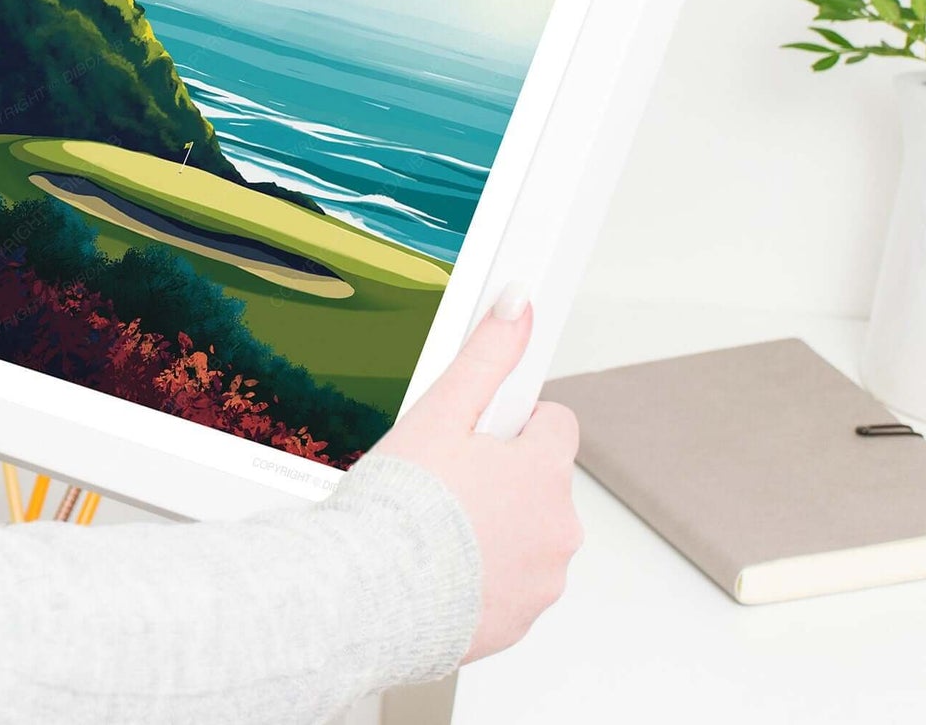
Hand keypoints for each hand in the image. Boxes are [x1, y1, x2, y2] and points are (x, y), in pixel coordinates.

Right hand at [374, 289, 582, 662]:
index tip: (478, 433)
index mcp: (545, 472)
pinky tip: (440, 566)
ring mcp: (542, 582)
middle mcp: (558, 530)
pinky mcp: (518, 623)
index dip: (513, 422)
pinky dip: (483, 576)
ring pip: (527, 535)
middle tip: (446, 478)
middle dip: (503, 476)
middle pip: (541, 482)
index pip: (556, 424)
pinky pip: (509, 584)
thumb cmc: (400, 506)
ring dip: (495, 527)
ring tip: (438, 525)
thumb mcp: (442, 411)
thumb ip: (487, 354)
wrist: (367, 595)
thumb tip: (519, 304)